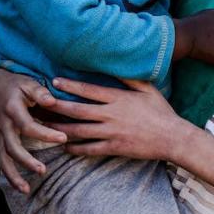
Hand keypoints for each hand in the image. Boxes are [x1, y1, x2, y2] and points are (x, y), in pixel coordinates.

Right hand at [0, 70, 68, 192]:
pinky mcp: (0, 141)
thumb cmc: (16, 84)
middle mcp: (3, 125)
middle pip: (11, 147)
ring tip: (26, 189)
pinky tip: (22, 187)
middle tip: (43, 170)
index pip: (27, 125)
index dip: (45, 133)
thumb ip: (40, 92)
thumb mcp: (28, 82)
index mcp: (11, 109)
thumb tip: (52, 101)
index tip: (63, 138)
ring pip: (2, 159)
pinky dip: (10, 175)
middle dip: (26, 161)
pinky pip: (2, 161)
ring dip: (13, 175)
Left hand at [45, 77, 190, 161]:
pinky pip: (90, 149)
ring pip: (79, 131)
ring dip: (60, 129)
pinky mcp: (114, 148)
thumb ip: (129, 78)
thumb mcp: (148, 89)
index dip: (70, 86)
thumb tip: (115, 64)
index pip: (89, 90)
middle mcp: (112, 115)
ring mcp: (112, 133)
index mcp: (118, 98)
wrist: (173, 138)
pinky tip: (65, 146)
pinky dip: (75, 148)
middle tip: (40, 104)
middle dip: (57, 107)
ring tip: (44, 127)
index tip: (54, 81)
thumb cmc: (161, 111)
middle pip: (78, 111)